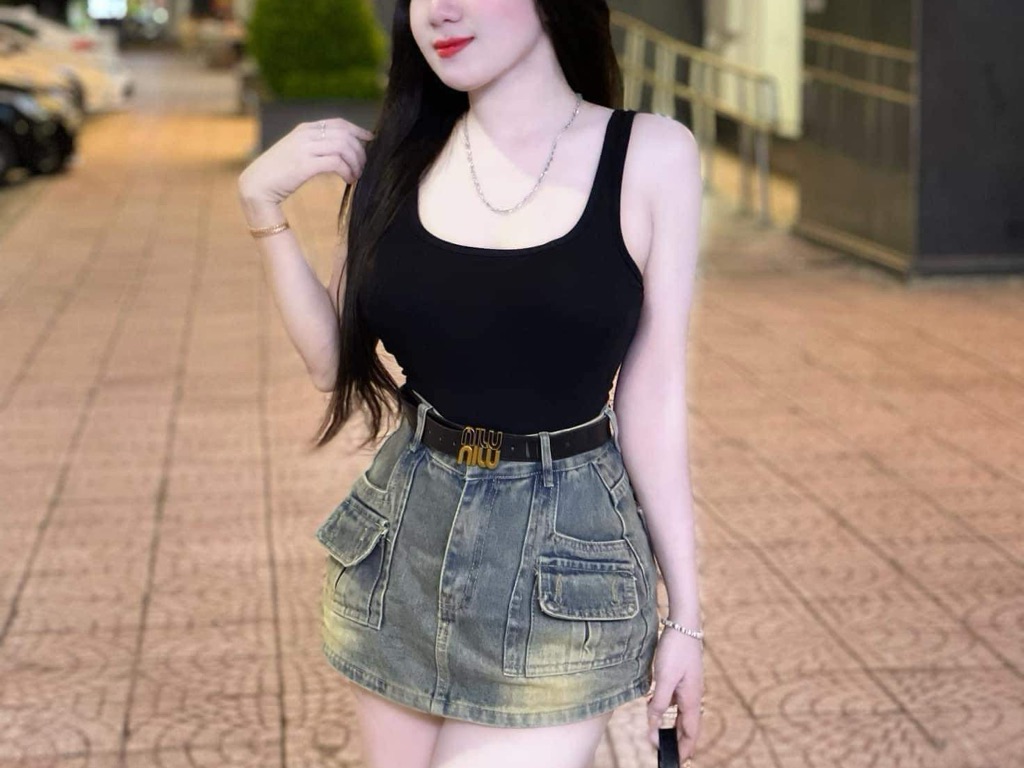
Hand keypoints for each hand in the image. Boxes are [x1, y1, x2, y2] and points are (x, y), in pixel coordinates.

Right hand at [237, 118, 374, 206]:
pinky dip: (347, 171)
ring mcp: (305, 148)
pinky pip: (336, 163)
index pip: (339, 123)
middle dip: (359, 151)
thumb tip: (339, 153)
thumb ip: (314, 147)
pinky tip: (349, 180)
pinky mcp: (305, 164)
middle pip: (345, 135)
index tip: (370, 138)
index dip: (357, 130)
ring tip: (356, 175)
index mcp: (305, 129)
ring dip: (355, 162)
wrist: (257, 186)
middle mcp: (306, 135)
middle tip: (363, 166)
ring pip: (344, 147)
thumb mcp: (296, 153)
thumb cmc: (278, 173)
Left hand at [647, 626, 704, 762]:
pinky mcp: (681, 677)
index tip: (678, 761)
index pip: (690, 732)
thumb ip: (659, 702)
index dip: (685, 748)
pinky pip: (675, 699)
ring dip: (672, 726)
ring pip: (681, 713)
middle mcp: (692, 695)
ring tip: (660, 736)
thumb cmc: (675, 650)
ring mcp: (688, 686)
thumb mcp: (664, 678)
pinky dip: (666, 708)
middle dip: (678, 740)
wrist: (683, 624)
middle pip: (687, 725)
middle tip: (666, 753)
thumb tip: (653, 724)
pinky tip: (654, 706)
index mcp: (691, 699)